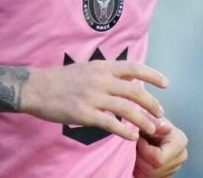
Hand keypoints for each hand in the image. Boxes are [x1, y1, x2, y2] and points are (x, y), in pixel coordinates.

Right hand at [20, 60, 167, 140]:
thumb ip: (105, 74)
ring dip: (143, 120)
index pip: (134, 67)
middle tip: (160, 113)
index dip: (152, 75)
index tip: (166, 83)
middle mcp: (100, 80)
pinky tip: (132, 137)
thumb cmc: (60, 79)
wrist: (36, 88)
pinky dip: (124, 131)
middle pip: (135, 91)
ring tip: (151, 129)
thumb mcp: (86, 68)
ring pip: (127, 109)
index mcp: (102, 66)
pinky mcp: (85, 114)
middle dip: (152, 103)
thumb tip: (125, 81)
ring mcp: (93, 97)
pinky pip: (110, 123)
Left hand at [133, 117, 187, 176]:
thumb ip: (153, 122)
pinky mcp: (166, 173)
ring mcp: (174, 167)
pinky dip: (140, 170)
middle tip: (133, 145)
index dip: (143, 151)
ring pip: (149, 176)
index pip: (158, 158)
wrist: (152, 126)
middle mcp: (181, 157)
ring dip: (137, 164)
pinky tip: (138, 157)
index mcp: (180, 142)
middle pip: (153, 169)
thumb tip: (165, 128)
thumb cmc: (149, 121)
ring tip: (135, 150)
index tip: (138, 139)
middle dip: (138, 158)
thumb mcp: (149, 117)